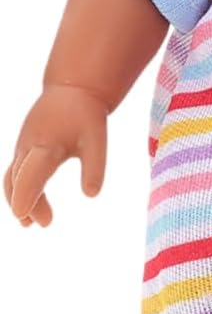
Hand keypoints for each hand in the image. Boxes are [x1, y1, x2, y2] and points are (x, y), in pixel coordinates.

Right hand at [4, 84, 107, 227]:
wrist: (71, 90)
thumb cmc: (86, 116)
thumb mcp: (97, 139)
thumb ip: (95, 166)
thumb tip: (91, 194)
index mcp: (47, 144)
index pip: (31, 174)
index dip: (25, 194)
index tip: (22, 215)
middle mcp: (28, 146)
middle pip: (18, 180)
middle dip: (26, 204)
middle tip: (45, 223)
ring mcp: (22, 147)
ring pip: (12, 178)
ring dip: (18, 200)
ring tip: (31, 223)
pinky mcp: (23, 148)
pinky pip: (15, 173)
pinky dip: (18, 191)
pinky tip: (31, 209)